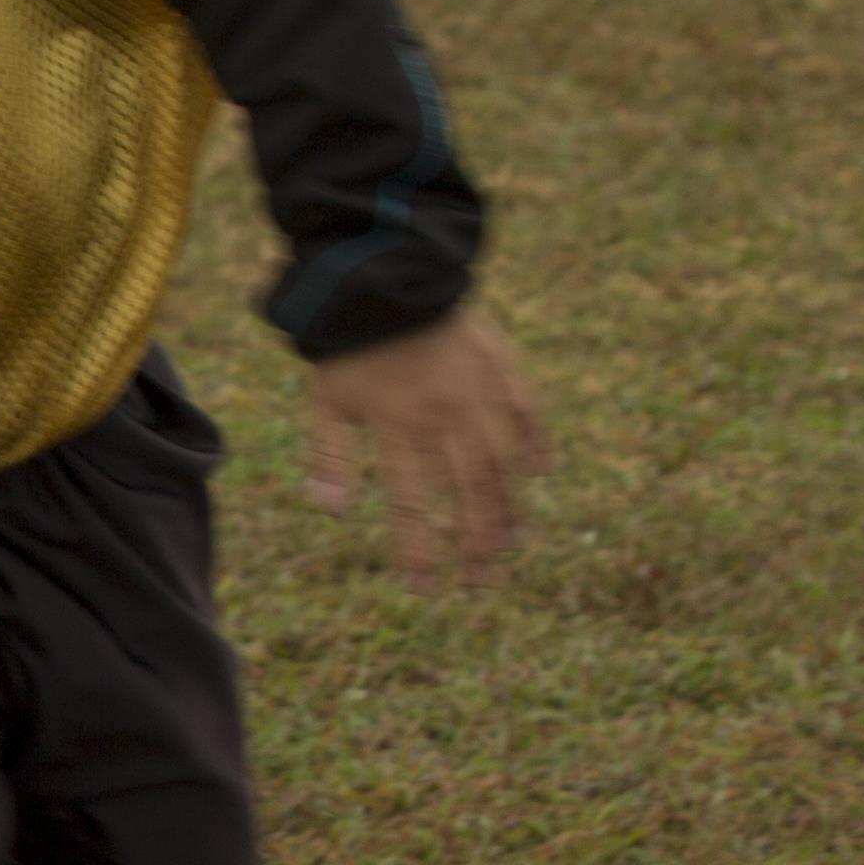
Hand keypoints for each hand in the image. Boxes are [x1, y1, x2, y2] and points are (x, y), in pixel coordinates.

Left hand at [303, 306, 547, 592]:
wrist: (384, 276)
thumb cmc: (349, 347)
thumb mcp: (325, 401)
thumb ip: (327, 456)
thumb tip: (328, 510)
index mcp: (398, 427)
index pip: (412, 504)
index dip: (419, 550)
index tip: (423, 588)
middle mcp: (445, 415)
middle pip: (470, 493)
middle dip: (476, 543)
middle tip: (479, 581)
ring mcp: (478, 392)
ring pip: (504, 462)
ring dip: (509, 508)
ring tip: (511, 545)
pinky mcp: (499, 367)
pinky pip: (526, 414)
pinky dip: (534, 445)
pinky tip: (538, 474)